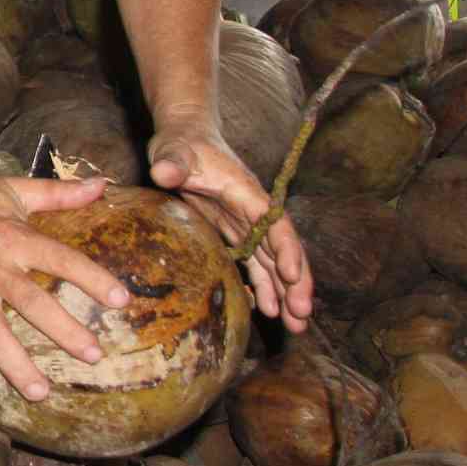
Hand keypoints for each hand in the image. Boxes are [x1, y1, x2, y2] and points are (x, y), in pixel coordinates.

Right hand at [0, 167, 129, 403]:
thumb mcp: (14, 190)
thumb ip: (59, 193)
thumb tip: (103, 184)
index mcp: (14, 237)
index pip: (61, 259)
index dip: (91, 278)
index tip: (121, 300)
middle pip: (31, 302)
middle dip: (63, 330)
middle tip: (93, 355)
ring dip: (15, 363)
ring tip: (40, 391)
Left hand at [147, 117, 313, 330]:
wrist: (184, 140)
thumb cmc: (183, 144)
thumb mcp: (175, 151)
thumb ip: (173, 162)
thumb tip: (165, 171)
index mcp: (248, 194)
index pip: (276, 224)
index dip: (287, 250)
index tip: (293, 276)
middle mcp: (255, 213)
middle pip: (283, 251)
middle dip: (296, 283)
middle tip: (302, 316)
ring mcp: (246, 226)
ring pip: (273, 263)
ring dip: (284, 293)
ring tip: (295, 325)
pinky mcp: (234, 234)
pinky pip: (254, 264)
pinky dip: (263, 287)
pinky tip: (267, 311)